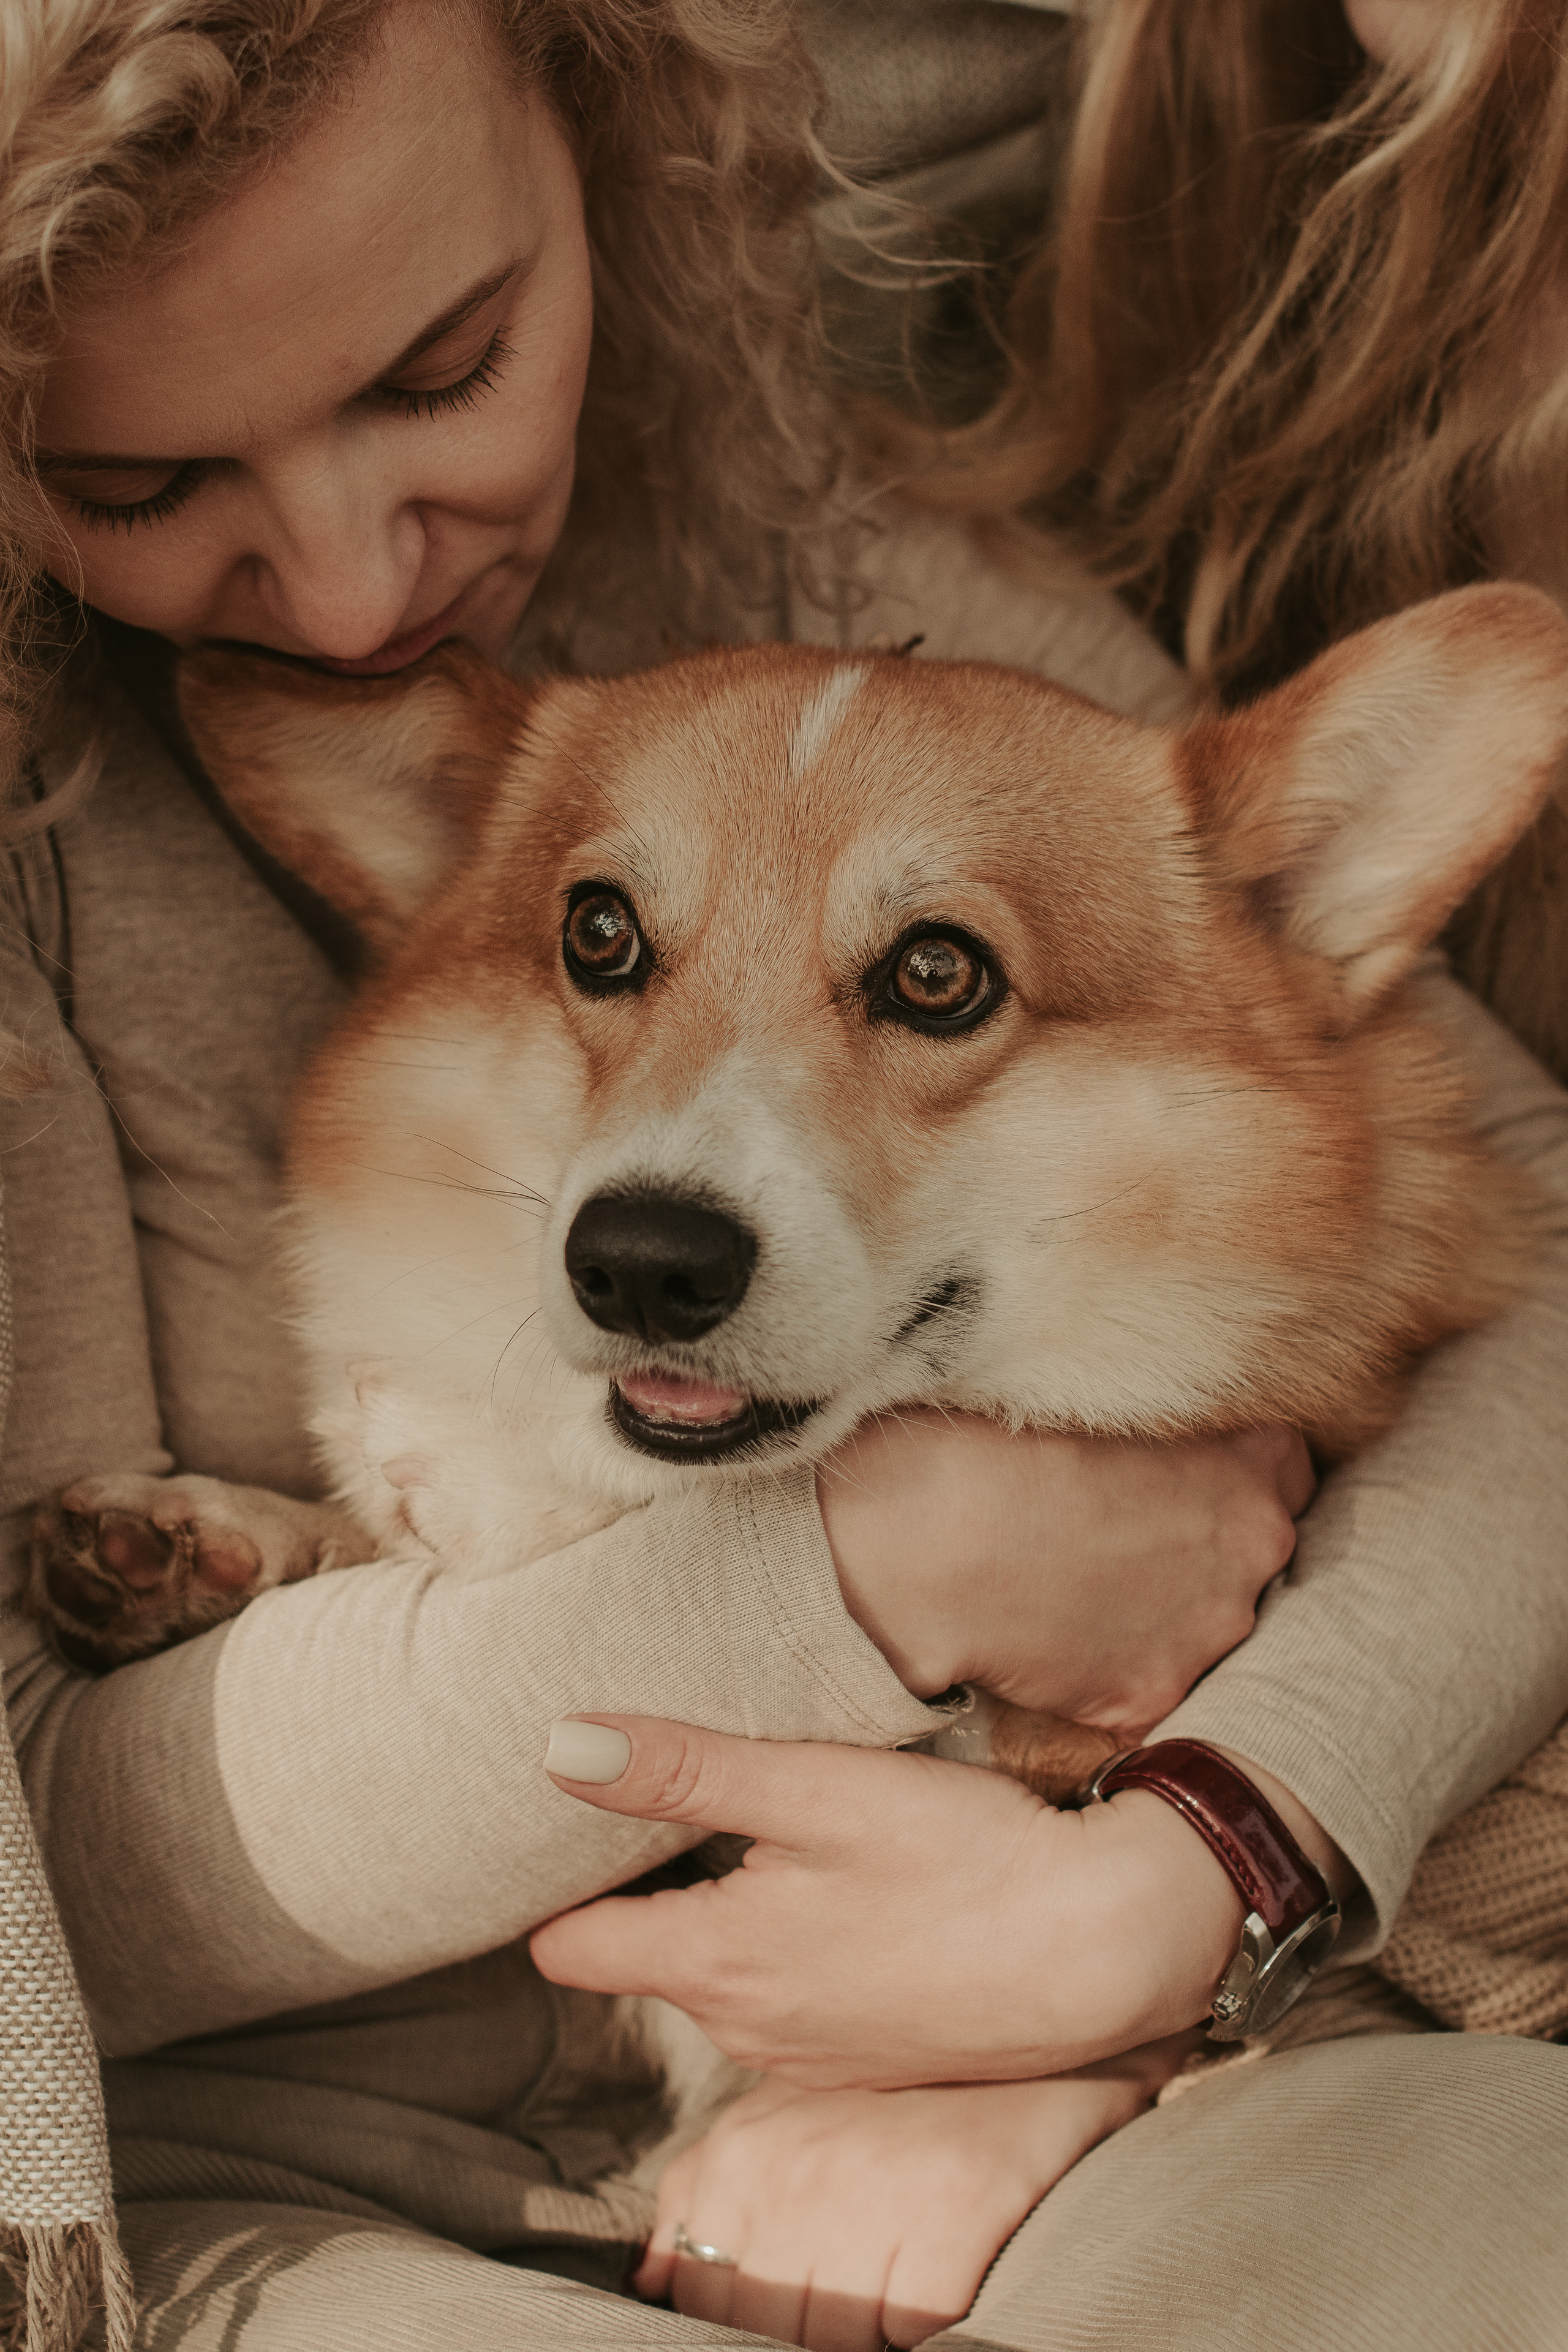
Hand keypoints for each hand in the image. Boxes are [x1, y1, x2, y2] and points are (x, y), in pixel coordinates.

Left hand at [531, 1715, 1248, 2085]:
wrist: (1106, 1949)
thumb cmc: (961, 1858)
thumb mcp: (815, 1790)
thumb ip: (684, 1772)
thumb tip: (557, 1748)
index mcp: (712, 1963)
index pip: (569, 1948)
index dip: (560, 1884)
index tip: (571, 1825)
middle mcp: (744, 2029)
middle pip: (649, 1955)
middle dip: (653, 1887)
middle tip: (686, 1800)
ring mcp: (808, 2057)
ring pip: (725, 1977)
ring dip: (734, 1917)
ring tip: (774, 1839)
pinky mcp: (867, 2060)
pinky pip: (793, 2001)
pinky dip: (799, 1951)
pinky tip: (852, 1896)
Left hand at [634, 2054, 1184, 2351]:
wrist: (1034, 2031)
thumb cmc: (900, 2089)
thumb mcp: (783, 2112)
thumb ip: (701, 2187)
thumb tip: (650, 2280)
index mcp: (737, 2148)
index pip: (697, 2291)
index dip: (744, 2305)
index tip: (794, 2274)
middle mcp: (789, 2170)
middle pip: (763, 2320)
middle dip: (805, 2310)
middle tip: (857, 2254)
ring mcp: (867, 2196)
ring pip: (833, 2334)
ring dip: (865, 2314)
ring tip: (896, 2250)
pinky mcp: (948, 2220)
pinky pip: (908, 2329)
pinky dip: (923, 2317)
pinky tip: (938, 2259)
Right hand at [817, 1413, 1312, 1726]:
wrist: (913, 1541)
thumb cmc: (984, 1440)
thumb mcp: (1086, 1390)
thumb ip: (1149, 1414)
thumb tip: (1143, 1418)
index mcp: (1246, 1480)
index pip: (1288, 1467)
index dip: (1234, 1460)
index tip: (1191, 1460)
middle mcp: (1246, 1569)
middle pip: (1249, 1549)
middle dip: (1197, 1537)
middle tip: (1118, 1521)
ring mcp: (1197, 1644)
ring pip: (1201, 1621)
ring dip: (1158, 1603)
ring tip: (1074, 1577)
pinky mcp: (1140, 1700)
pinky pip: (1144, 1682)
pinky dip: (1108, 1663)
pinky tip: (1052, 1633)